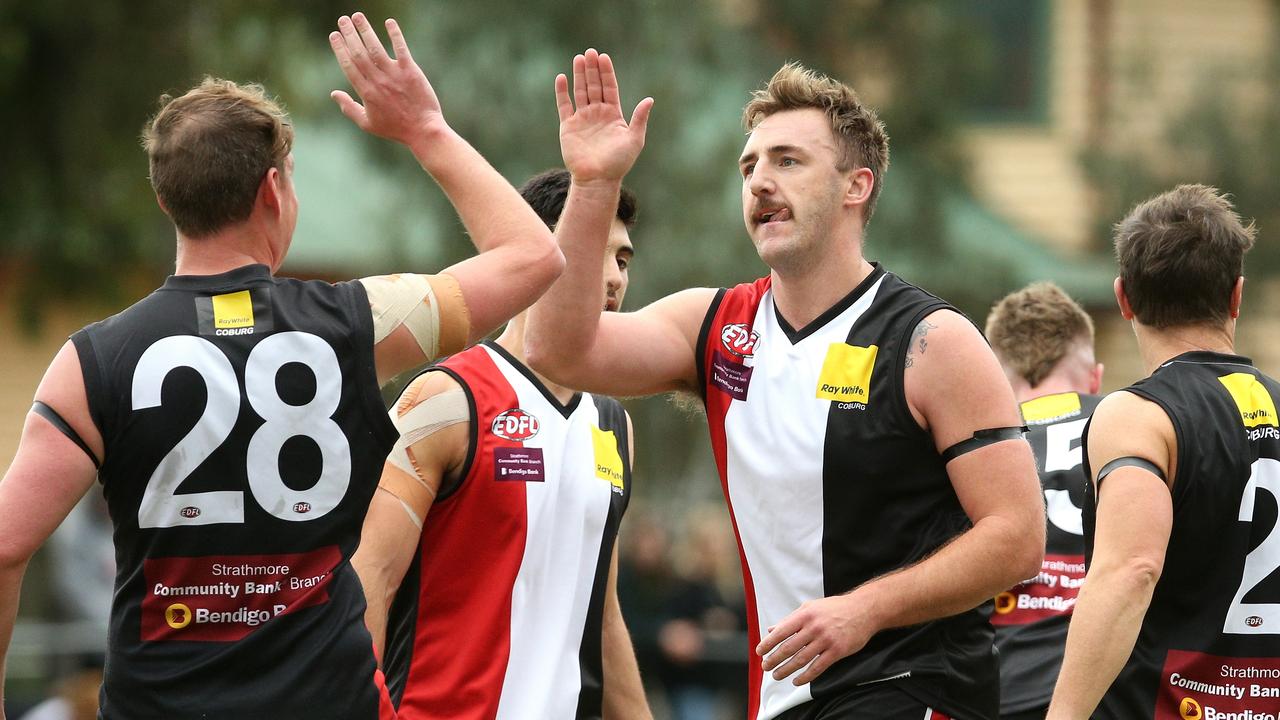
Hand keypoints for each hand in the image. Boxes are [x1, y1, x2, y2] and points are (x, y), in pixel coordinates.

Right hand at [329, 13, 446, 144]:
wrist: (423, 130)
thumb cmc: (395, 129)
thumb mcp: (368, 124)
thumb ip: (349, 108)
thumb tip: (333, 94)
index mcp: (366, 92)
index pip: (349, 66)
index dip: (340, 49)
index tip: (334, 35)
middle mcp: (378, 81)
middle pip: (359, 53)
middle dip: (349, 35)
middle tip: (342, 20)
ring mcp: (394, 75)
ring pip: (376, 48)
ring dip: (366, 30)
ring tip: (357, 16)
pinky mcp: (411, 72)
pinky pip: (401, 49)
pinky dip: (395, 35)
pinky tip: (389, 22)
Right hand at [556, 49, 652, 184]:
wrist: (597, 180)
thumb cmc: (618, 163)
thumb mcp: (634, 140)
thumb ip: (639, 119)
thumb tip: (650, 99)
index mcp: (613, 115)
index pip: (609, 88)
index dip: (607, 73)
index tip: (604, 57)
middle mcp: (597, 114)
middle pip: (594, 85)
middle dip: (592, 69)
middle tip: (590, 52)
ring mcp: (582, 119)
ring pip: (580, 91)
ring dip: (579, 75)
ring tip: (579, 58)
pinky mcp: (568, 127)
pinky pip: (564, 106)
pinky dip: (562, 92)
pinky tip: (562, 78)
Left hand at [756, 594, 875, 685]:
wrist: (863, 610)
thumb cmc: (835, 608)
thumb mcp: (810, 607)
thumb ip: (790, 619)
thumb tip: (772, 629)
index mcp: (805, 615)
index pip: (781, 631)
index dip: (768, 643)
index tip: (759, 652)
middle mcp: (814, 627)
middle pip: (788, 648)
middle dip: (774, 659)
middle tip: (765, 667)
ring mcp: (825, 640)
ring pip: (801, 660)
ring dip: (786, 670)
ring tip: (777, 675)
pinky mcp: (837, 651)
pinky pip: (818, 667)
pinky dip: (805, 677)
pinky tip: (797, 680)